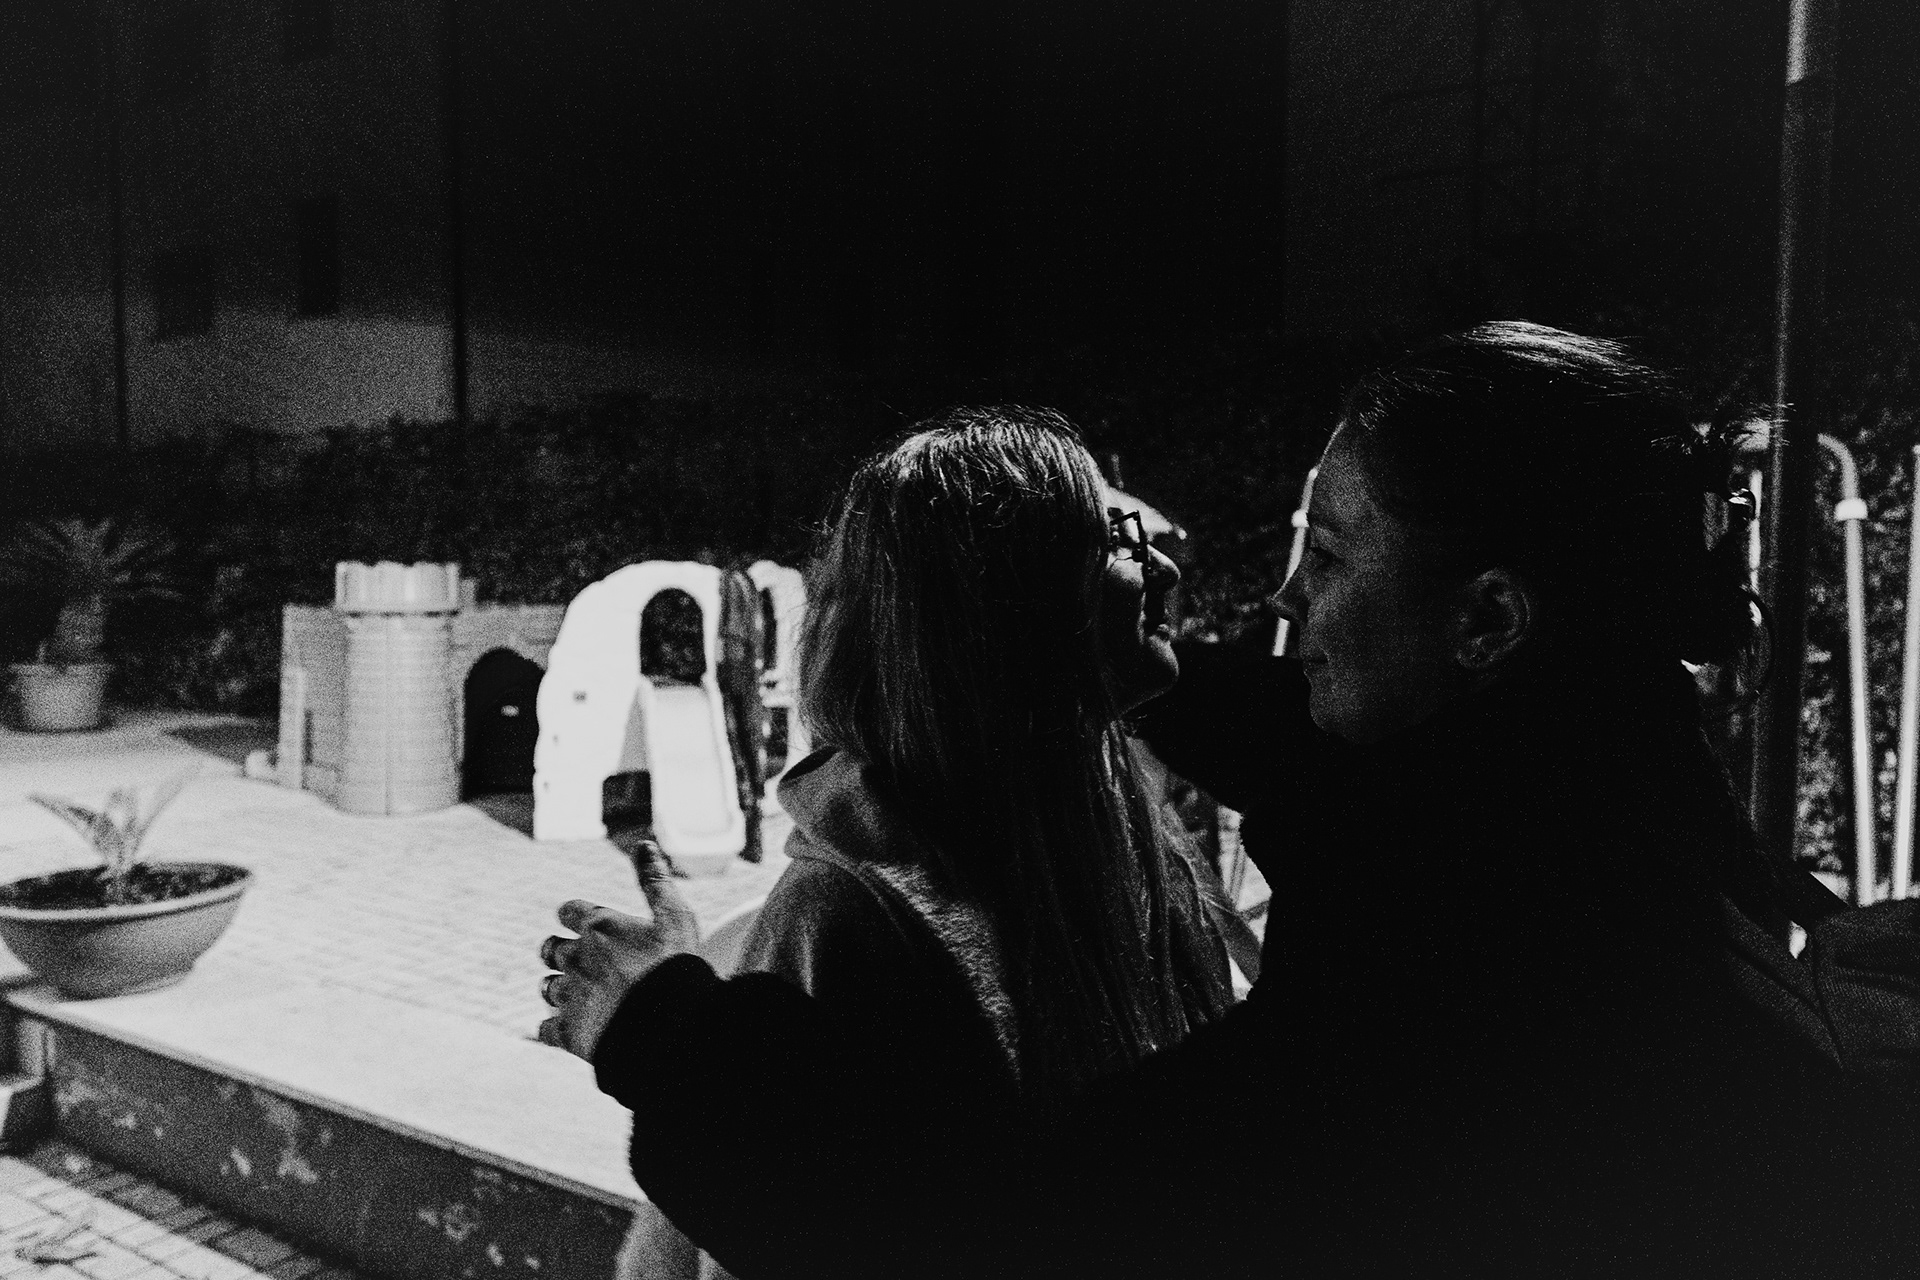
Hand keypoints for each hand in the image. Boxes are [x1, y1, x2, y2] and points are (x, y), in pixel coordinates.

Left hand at [537, 842, 698, 1059]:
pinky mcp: (569, 1034)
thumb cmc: (676, 967)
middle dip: (559, 951)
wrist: (670, 1027)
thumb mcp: (675, 917)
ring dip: (557, 988)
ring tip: (574, 994)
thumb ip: (655, 881)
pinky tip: (567, 1030)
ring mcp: (570, 997)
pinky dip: (553, 1029)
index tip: (582, 921)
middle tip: (576, 958)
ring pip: (548, 988)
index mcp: (599, 927)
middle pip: (550, 948)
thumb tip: (643, 843)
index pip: (570, 911)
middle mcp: (576, 958)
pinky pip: (546, 1030)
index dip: (575, 915)